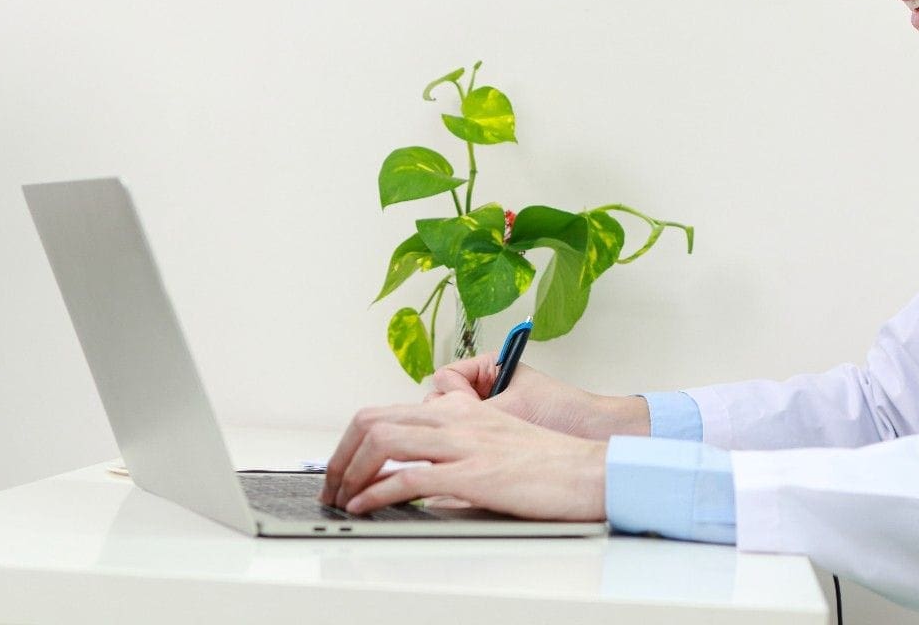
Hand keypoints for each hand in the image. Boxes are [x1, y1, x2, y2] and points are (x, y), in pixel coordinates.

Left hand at [318, 392, 607, 520]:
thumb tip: (427, 483)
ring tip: (342, 498)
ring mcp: (463, 445)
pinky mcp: (473, 474)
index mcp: (459, 411)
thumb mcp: (495, 443)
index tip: (342, 467)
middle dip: (340, 455)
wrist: (588, 470)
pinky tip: (366, 507)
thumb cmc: (549, 463)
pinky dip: (376, 494)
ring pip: (384, 443)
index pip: (387, 412)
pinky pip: (410, 478)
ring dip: (350, 473)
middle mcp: (456, 420)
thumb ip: (459, 451)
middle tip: (331, 485)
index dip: (352, 440)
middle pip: (374, 421)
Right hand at [424, 351, 625, 438]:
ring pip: (450, 423)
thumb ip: (475, 409)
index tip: (473, 406)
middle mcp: (482, 388)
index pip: (446, 377)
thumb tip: (439, 417)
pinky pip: (464, 440)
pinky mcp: (489, 436)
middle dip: (453, 415)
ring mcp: (484, 412)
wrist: (590, 431)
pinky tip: (482, 455)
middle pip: (441, 400)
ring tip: (483, 442)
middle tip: (475, 428)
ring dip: (461, 433)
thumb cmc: (562, 409)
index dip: (454, 393)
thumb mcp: (513, 404)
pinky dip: (468, 447)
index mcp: (487, 367)